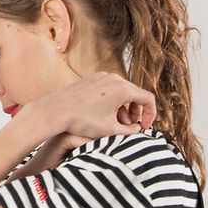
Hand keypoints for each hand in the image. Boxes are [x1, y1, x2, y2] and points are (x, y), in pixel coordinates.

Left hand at [22, 72, 156, 145]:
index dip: (150, 115)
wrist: (57, 110)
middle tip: (130, 127)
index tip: (144, 128)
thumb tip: (138, 129)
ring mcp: (103, 77)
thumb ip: (129, 131)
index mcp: (122, 89)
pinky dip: (114, 102)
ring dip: (125, 108)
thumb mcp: (110, 130)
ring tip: (117, 124)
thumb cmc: (83, 121)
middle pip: (135, 95)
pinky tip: (105, 115)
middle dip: (136, 113)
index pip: (148, 99)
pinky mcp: (94, 79)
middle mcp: (115, 78)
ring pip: (123, 92)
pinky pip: (111, 89)